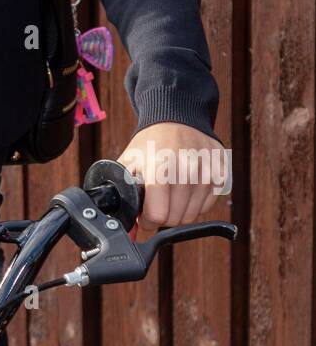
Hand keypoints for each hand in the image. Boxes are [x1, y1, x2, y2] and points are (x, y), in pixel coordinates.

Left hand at [117, 123, 229, 238]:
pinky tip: (186, 186)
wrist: (177, 117)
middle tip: (156, 201)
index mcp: (160, 167)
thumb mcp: (129, 162)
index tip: (144, 213)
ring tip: (170, 191)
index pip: (158, 215)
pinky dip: (195, 202)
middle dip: (162, 215)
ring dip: (179, 210)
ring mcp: (207, 172)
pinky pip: (207, 205)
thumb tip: (126, 227)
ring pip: (192, 215)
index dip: (147, 219)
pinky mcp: (222, 173)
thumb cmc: (151, 142)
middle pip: (175, 218)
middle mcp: (187, 170)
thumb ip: (123, 194)